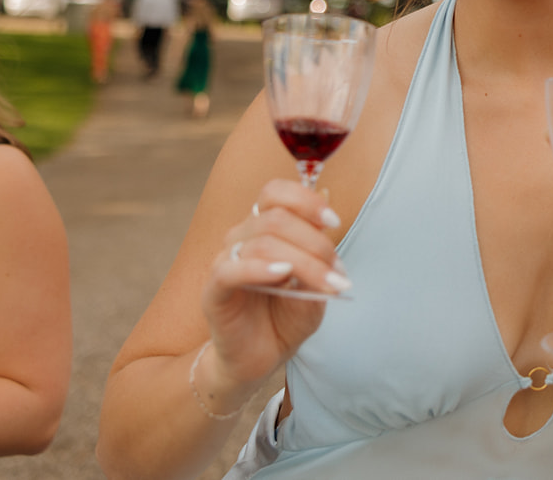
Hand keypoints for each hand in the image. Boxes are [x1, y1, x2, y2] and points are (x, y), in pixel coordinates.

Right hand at [198, 177, 344, 396]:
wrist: (261, 359)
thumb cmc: (286, 318)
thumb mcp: (315, 285)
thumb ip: (319, 253)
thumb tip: (328, 213)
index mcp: (263, 229)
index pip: (275, 193)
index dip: (305, 200)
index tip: (333, 221)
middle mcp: (241, 238)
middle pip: (277, 219)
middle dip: (316, 244)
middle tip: (339, 275)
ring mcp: (225, 261)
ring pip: (263, 243)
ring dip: (304, 262)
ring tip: (328, 286)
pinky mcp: (213, 289)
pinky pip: (231, 269)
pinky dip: (260, 268)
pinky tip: (284, 276)